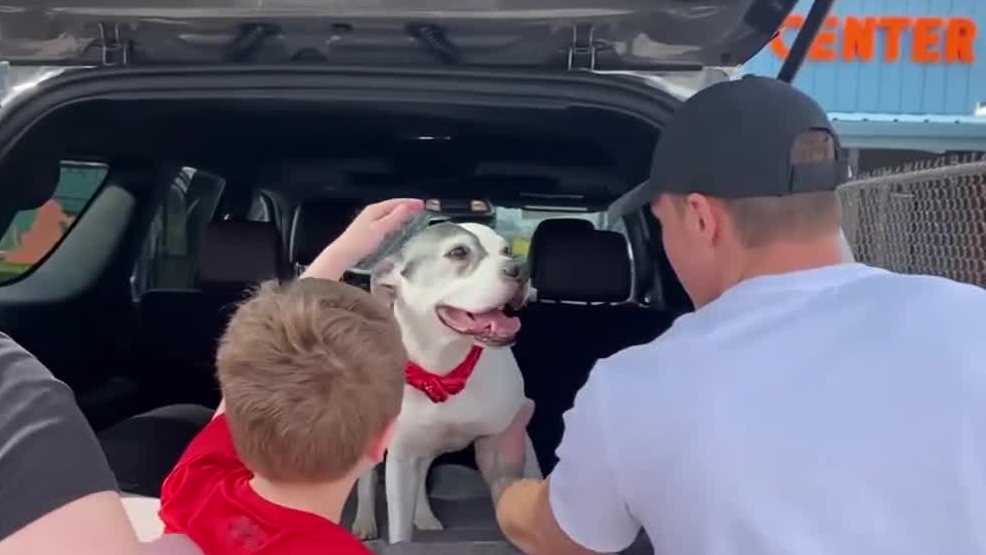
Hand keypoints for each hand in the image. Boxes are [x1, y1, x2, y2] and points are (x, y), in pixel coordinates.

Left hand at [303, 198, 423, 280]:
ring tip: (413, 215)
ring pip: (389, 212)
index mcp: (375, 209)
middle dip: (407, 206)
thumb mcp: (380, 229)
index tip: (423, 204)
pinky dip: (395, 219)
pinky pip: (385, 219)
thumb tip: (407, 206)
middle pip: (393, 205)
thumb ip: (394, 217)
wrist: (343, 254)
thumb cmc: (360, 242)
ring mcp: (368, 219)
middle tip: (421, 209)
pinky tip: (398, 226)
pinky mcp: (367, 228)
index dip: (410, 202)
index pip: (396, 202)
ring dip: (402, 213)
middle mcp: (371, 211)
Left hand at [475, 400, 534, 503]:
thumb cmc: (506, 458)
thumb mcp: (515, 433)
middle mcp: (480, 456)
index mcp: (479, 443)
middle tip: (503, 423)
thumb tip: (529, 401)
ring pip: (492, 453)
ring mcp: (488, 470)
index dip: (485, 421)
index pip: (478, 428)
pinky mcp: (499, 479)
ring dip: (499, 446)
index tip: (492, 413)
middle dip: (493, 433)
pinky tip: (513, 454)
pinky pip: (500, 463)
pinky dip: (505, 457)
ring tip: (509, 437)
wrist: (510, 489)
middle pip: (485, 441)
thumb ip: (521, 418)